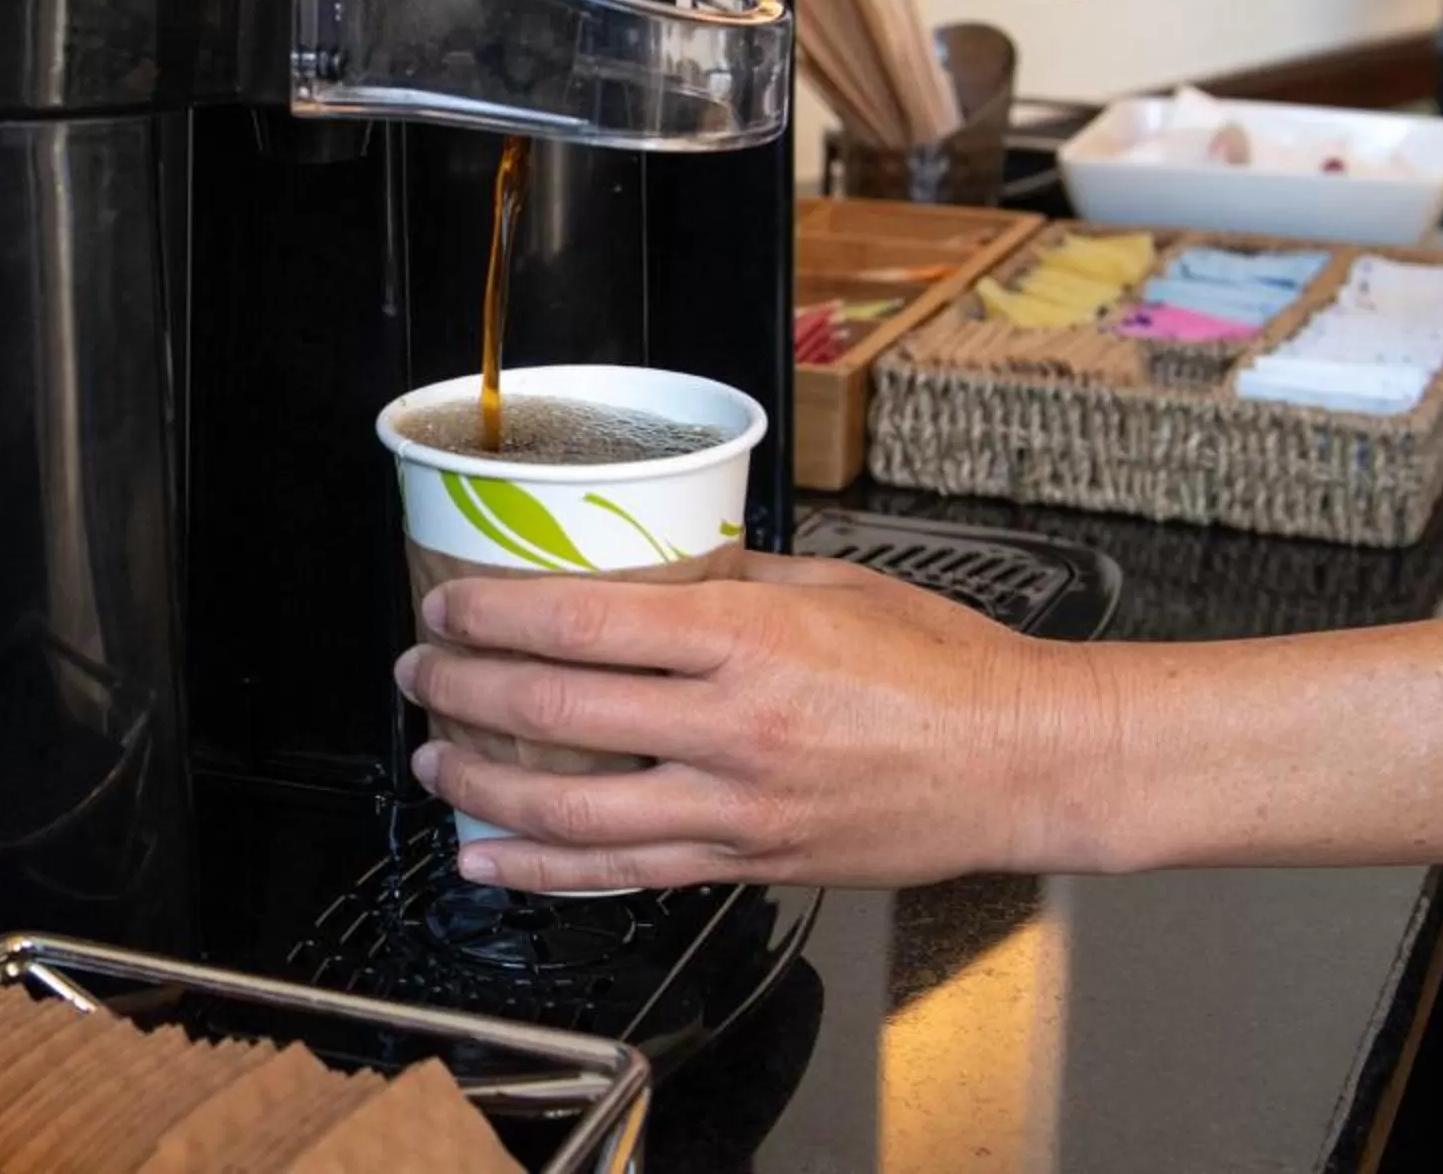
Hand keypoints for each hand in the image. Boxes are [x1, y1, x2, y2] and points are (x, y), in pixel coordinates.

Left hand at [392, 551, 1113, 893]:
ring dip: (484, 789)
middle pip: (559, 711)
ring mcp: (738, 809)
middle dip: (467, 691)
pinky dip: (546, 871)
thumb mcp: (832, 586)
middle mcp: (734, 727)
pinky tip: (493, 861)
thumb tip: (644, 572)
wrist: (1021, 763)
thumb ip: (729, 581)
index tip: (450, 605)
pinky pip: (626, 872)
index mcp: (751, 640)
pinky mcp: (749, 863)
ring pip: (574, 811)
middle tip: (421, 673)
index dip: (497, 614)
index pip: (587, 622)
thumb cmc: (946, 667)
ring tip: (435, 766)